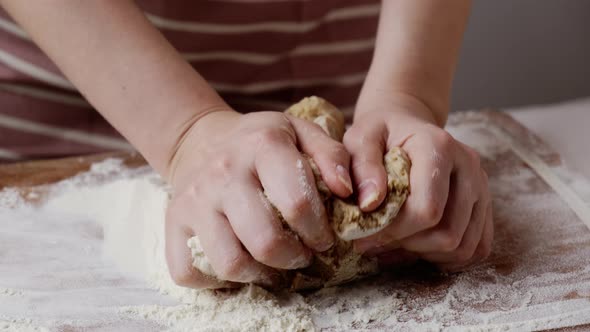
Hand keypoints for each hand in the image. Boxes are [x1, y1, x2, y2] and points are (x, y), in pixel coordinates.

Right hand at [164, 109, 352, 287]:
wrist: (201, 140)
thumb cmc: (260, 142)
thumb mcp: (300, 132)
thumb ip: (332, 155)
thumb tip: (348, 191)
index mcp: (262, 145)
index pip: (297, 202)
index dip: (319, 231)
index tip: (324, 238)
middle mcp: (224, 173)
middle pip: (265, 241)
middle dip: (294, 258)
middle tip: (301, 254)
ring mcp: (194, 200)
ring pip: (230, 263)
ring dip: (259, 275)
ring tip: (272, 264)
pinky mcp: (173, 223)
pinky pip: (188, 272)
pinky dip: (215, 282)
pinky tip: (237, 264)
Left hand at [345, 93, 492, 270]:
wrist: (404, 125)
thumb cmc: (379, 134)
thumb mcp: (360, 139)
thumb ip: (361, 166)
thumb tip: (370, 203)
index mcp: (439, 147)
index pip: (427, 209)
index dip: (395, 232)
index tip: (366, 234)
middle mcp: (469, 166)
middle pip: (449, 234)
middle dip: (409, 245)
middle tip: (379, 239)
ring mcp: (481, 186)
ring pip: (464, 247)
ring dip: (426, 254)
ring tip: (395, 242)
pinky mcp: (484, 205)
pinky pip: (476, 249)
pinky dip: (445, 257)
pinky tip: (416, 246)